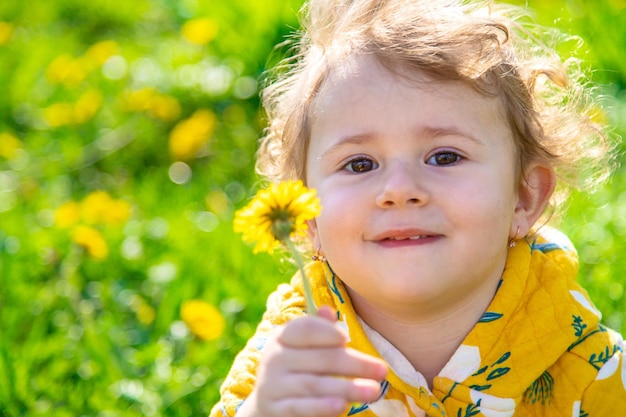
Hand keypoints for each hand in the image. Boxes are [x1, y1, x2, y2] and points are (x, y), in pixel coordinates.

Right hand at [238, 306, 387, 416]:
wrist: (269, 403)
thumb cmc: (297, 368)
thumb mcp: (304, 346)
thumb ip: (319, 330)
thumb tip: (328, 310)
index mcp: (283, 337)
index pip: (305, 329)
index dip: (326, 332)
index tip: (347, 338)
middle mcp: (275, 358)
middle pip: (319, 358)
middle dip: (354, 363)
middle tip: (382, 370)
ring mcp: (273, 385)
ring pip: (313, 384)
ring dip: (346, 387)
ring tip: (373, 390)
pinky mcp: (276, 409)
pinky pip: (301, 407)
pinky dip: (322, 406)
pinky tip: (342, 406)